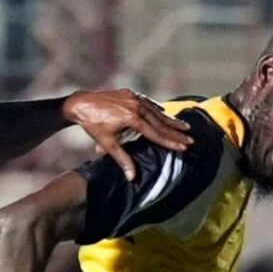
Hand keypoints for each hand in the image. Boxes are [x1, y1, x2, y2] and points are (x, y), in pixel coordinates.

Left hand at [63, 89, 192, 180]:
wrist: (82, 104)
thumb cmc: (93, 126)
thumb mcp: (108, 143)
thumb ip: (122, 159)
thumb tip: (132, 177)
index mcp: (133, 118)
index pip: (156, 133)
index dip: (170, 141)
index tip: (184, 146)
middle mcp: (137, 105)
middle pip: (161, 121)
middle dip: (176, 131)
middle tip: (191, 139)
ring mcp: (135, 98)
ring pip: (157, 111)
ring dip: (170, 120)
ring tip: (184, 127)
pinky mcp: (131, 93)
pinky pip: (149, 103)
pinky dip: (157, 111)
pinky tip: (165, 116)